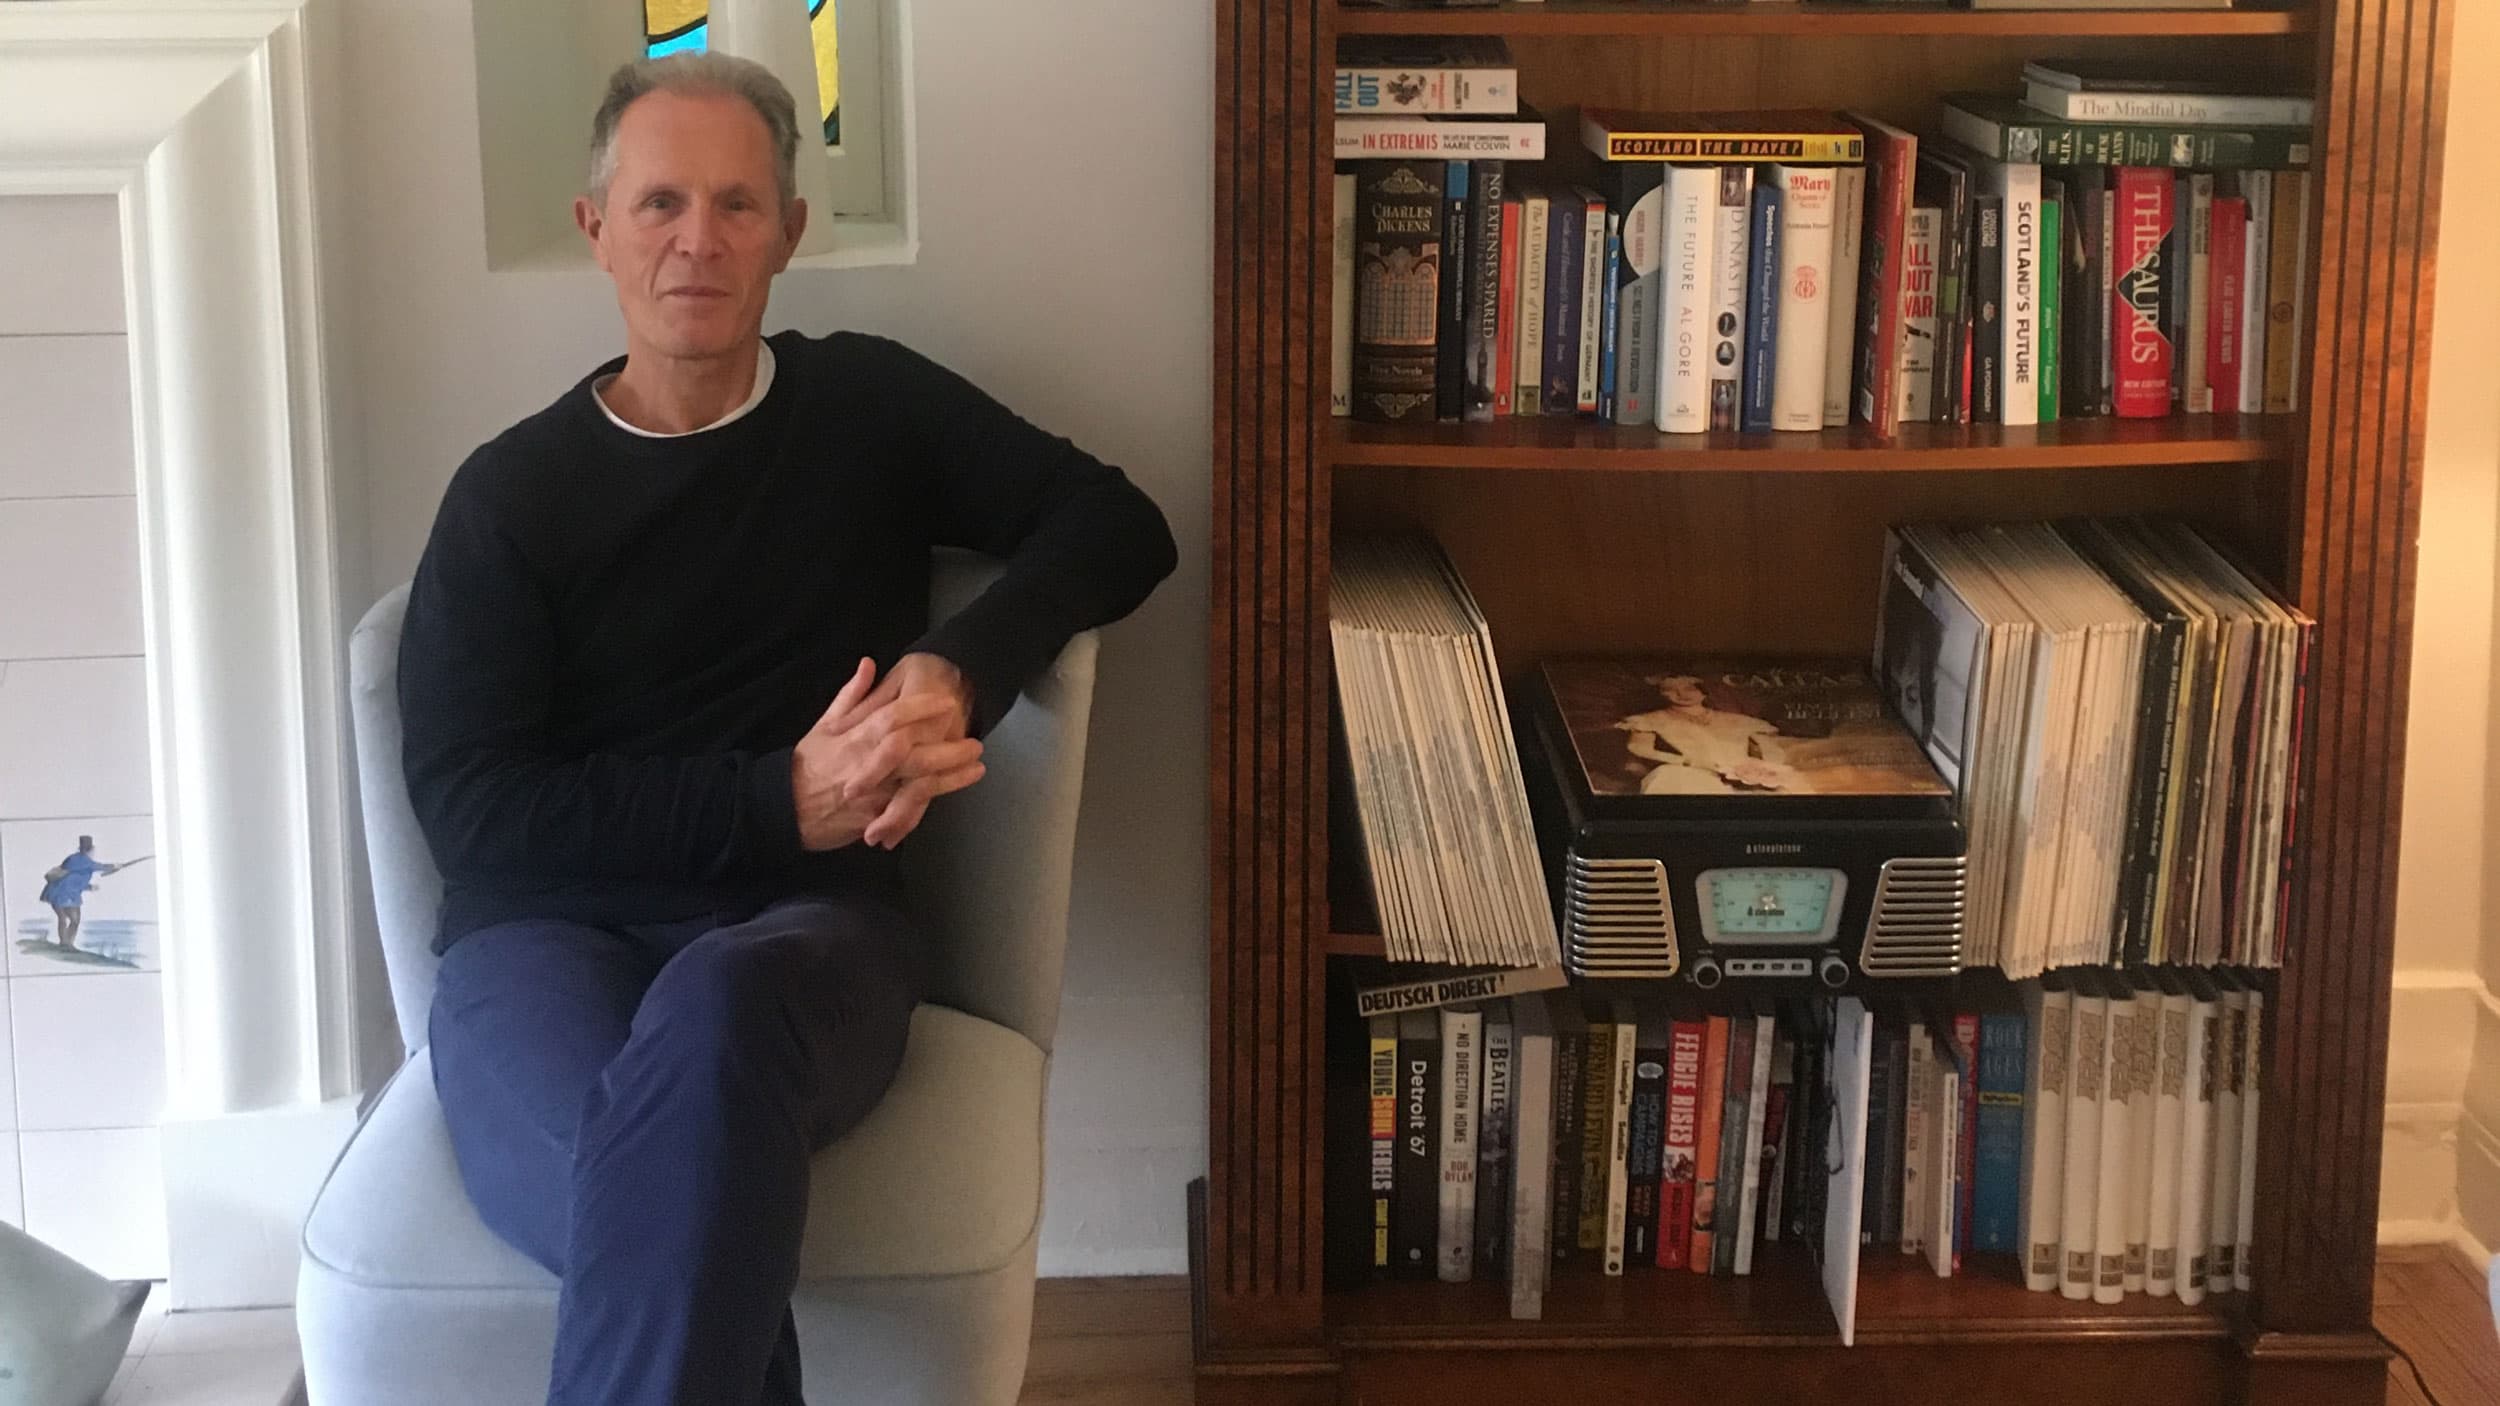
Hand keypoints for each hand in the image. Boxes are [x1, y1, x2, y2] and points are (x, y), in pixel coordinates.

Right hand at [790, 659, 984, 851]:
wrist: (785, 807)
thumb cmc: (808, 764)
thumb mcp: (824, 724)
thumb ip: (851, 694)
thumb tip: (869, 664)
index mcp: (855, 736)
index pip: (892, 716)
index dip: (921, 708)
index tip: (946, 702)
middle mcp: (867, 763)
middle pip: (914, 751)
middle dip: (948, 747)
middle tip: (975, 741)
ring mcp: (872, 792)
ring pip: (917, 783)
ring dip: (950, 776)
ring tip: (976, 768)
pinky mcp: (873, 817)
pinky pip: (906, 812)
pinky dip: (929, 806)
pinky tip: (951, 798)